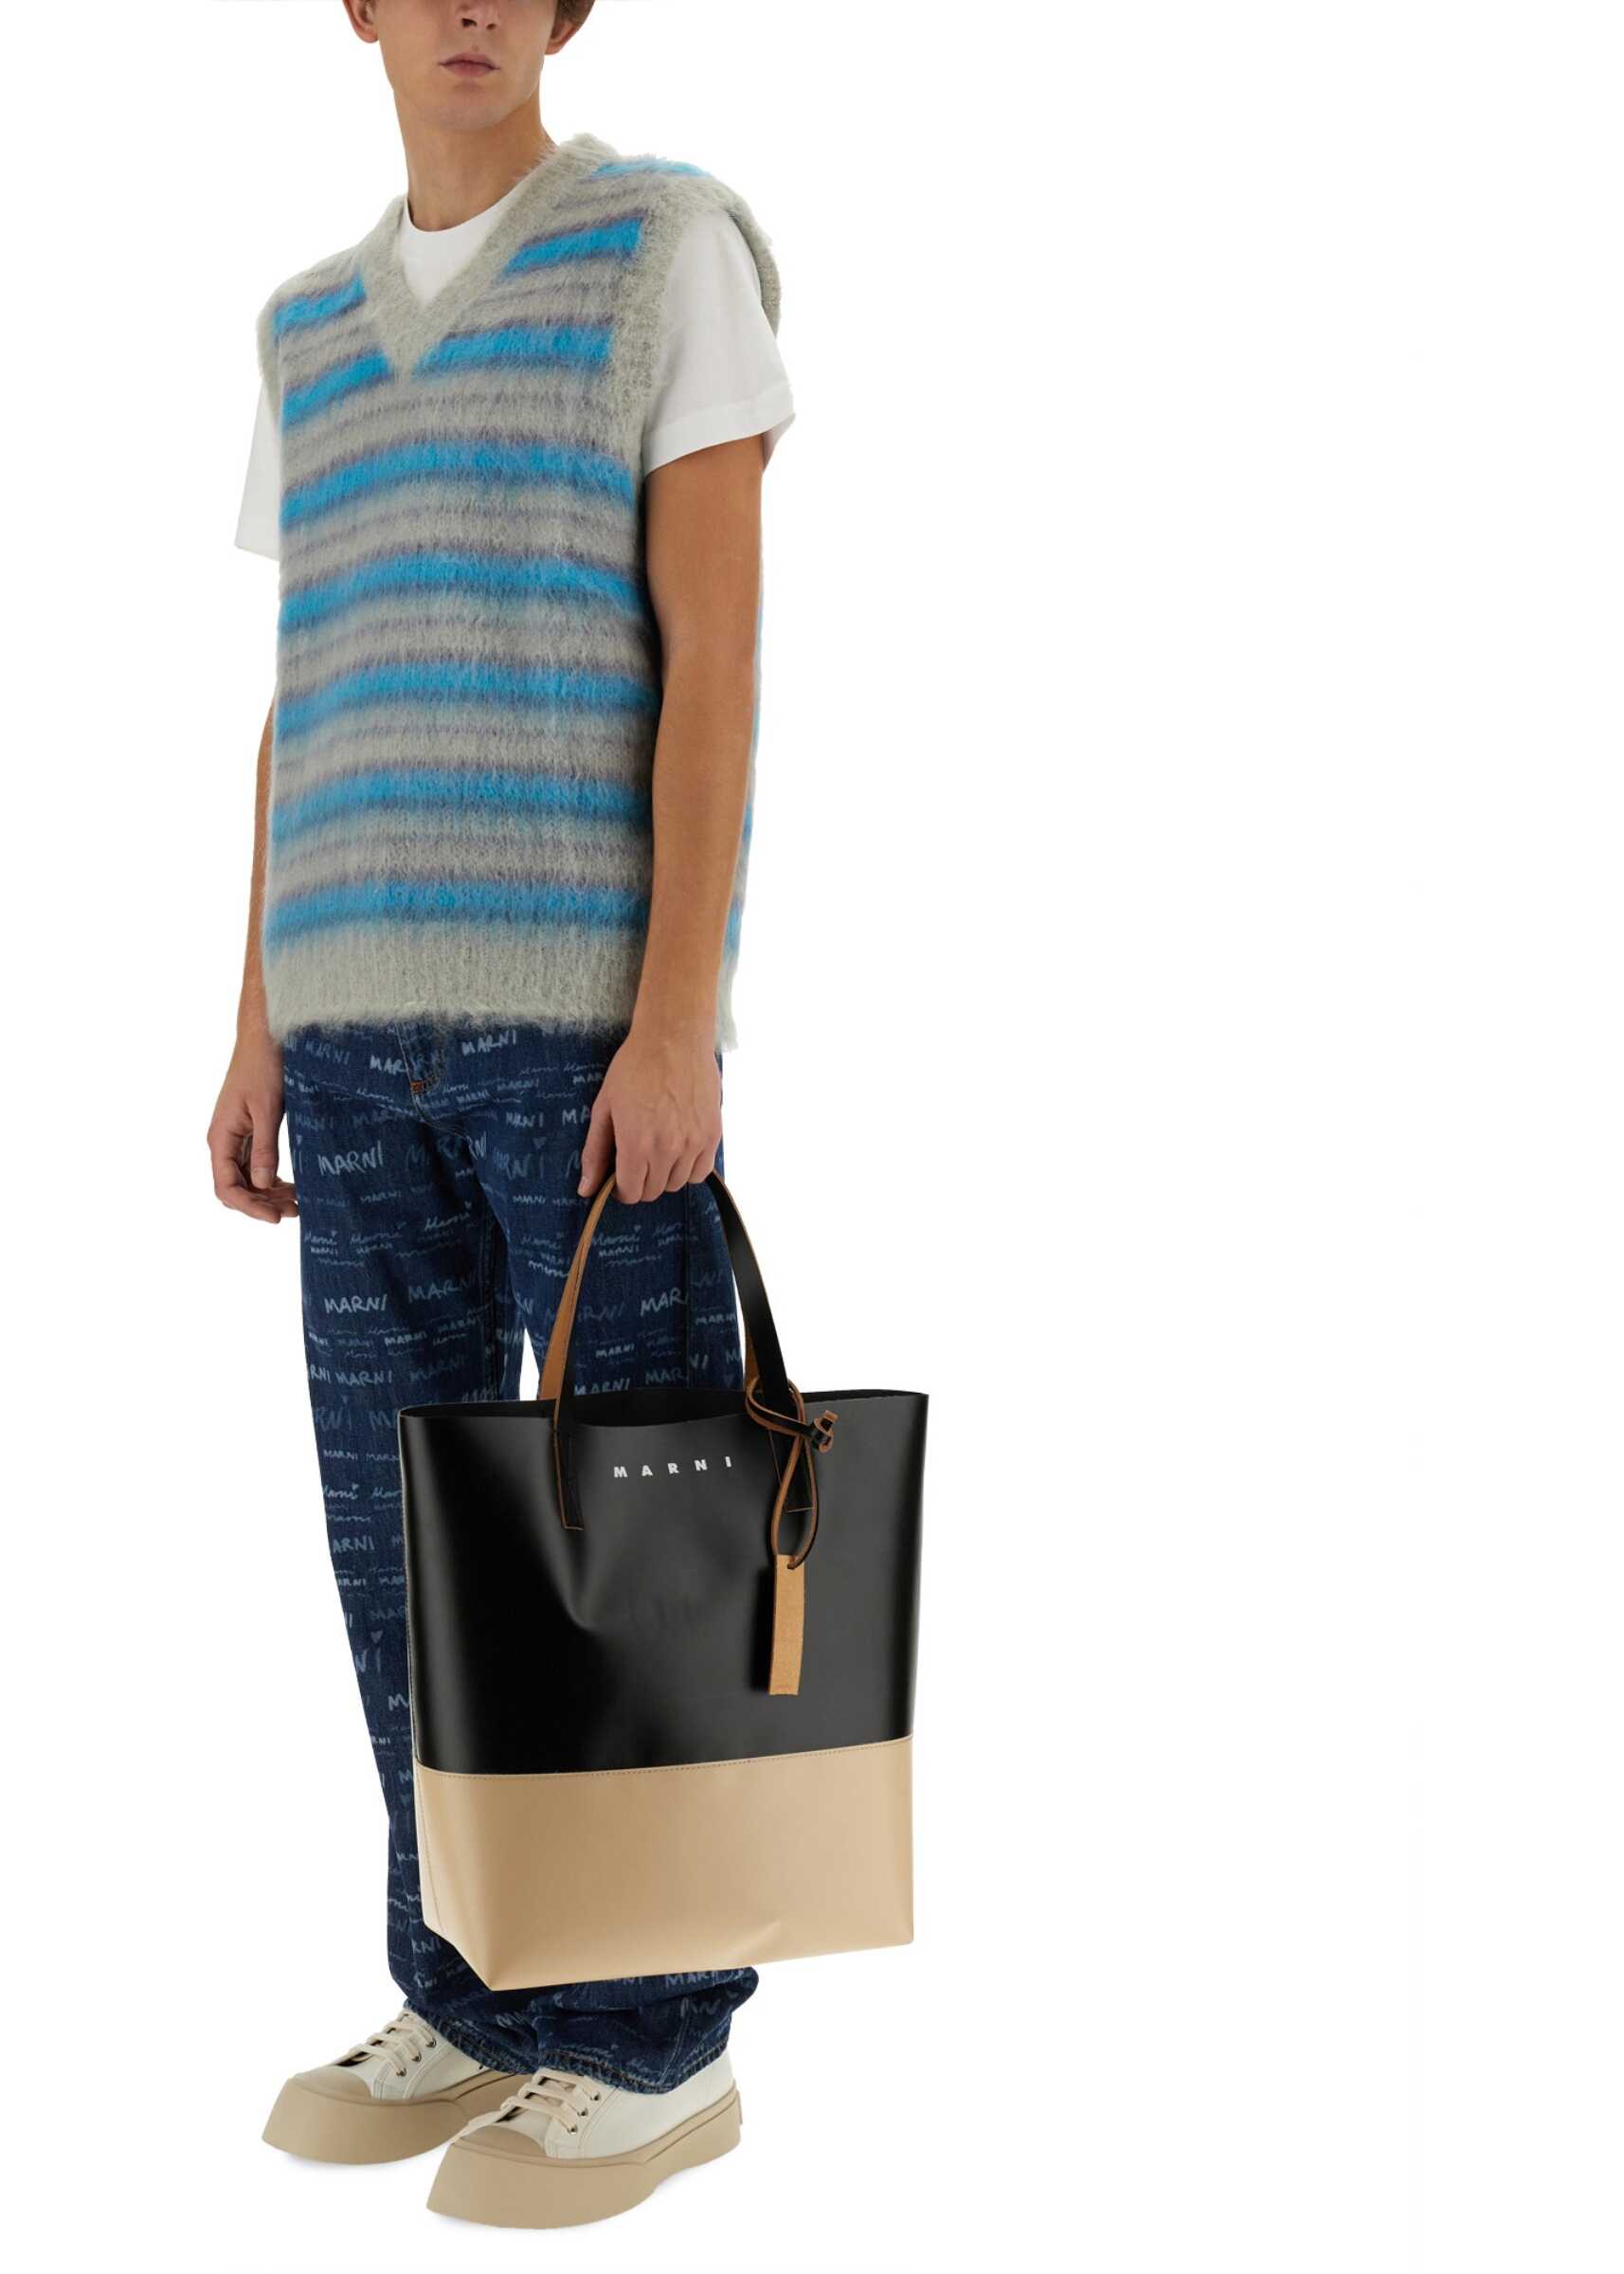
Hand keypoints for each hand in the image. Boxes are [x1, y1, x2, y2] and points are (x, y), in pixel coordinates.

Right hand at [208, 1030, 298, 1224]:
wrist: (265, 1035)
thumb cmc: (264, 1066)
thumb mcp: (268, 1109)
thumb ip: (265, 1148)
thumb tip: (264, 1185)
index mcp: (220, 1137)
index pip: (226, 1188)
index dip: (249, 1207)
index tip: (276, 1218)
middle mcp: (223, 1140)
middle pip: (236, 1188)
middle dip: (262, 1204)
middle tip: (296, 1211)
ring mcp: (235, 1136)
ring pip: (247, 1178)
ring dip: (269, 1194)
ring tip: (298, 1203)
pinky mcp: (249, 1130)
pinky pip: (255, 1164)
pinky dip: (271, 1178)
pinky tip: (292, 1184)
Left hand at [578, 1023, 720, 1202]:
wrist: (674, 1038)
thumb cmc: (634, 1067)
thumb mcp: (604, 1107)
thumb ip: (595, 1151)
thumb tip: (586, 1189)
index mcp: (636, 1144)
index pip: (631, 1192)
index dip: (620, 1189)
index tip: (619, 1175)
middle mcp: (667, 1150)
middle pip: (653, 1191)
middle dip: (640, 1182)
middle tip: (636, 1159)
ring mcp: (693, 1143)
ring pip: (677, 1184)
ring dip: (664, 1176)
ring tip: (657, 1151)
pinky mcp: (713, 1135)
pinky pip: (701, 1172)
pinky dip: (689, 1169)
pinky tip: (679, 1151)